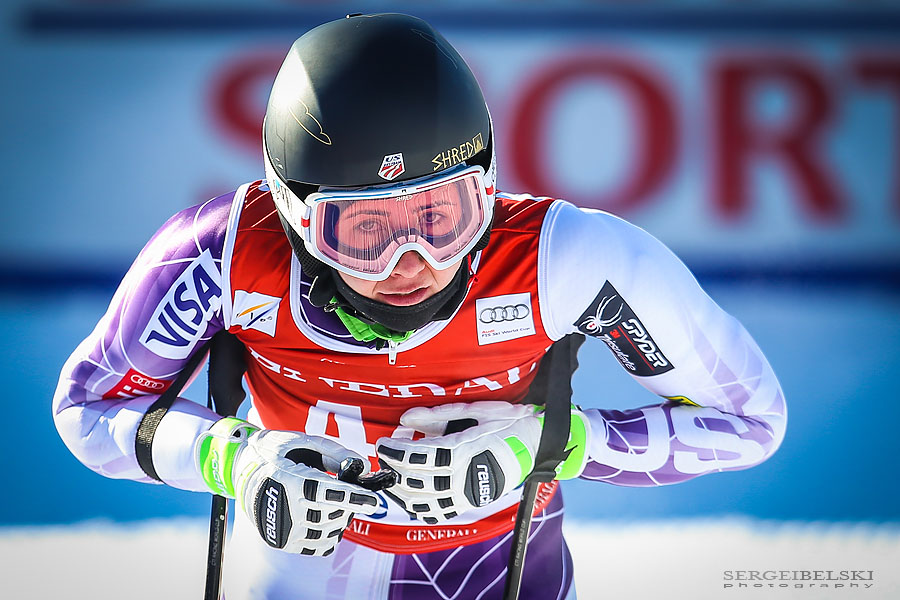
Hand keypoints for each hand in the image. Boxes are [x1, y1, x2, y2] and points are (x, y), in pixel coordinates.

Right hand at [196, 418, 381, 555]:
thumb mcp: (302, 441)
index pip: (326, 493)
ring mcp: (284, 529)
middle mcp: (284, 509)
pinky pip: (319, 546)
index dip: (352, 497)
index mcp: (288, 480)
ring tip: (336, 503)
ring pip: (329, 531)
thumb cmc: (275, 452)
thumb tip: (361, 466)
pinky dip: (331, 534)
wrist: (241, 471)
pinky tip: (328, 518)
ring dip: (342, 518)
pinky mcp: (284, 542)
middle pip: (332, 513)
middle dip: (350, 504)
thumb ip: (333, 452)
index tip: (373, 500)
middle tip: (351, 492)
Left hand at [375, 401, 590, 523]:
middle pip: (411, 479)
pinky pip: (433, 513)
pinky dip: (415, 505)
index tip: (384, 442)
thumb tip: (406, 420)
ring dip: (398, 488)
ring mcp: (463, 496)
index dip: (393, 450)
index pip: (414, 457)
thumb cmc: (507, 424)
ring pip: (418, 501)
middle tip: (388, 451)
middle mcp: (459, 478)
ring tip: (395, 471)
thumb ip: (437, 415)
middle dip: (391, 465)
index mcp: (460, 452)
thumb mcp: (473, 411)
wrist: (536, 447)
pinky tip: (410, 490)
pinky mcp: (467, 505)